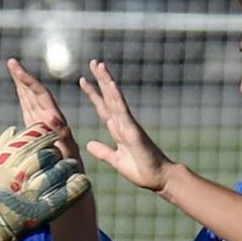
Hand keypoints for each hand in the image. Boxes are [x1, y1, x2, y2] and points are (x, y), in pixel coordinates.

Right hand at [7, 59, 80, 161]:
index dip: (29, 82)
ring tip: (13, 70)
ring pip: (32, 100)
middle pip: (36, 94)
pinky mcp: (41, 132)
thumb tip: (53, 118)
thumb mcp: (69, 152)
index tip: (17, 69)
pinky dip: (25, 98)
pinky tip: (21, 91)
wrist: (76, 183)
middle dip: (23, 78)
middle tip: (11, 61)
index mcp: (56, 121)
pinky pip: (32, 110)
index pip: (41, 96)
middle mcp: (50, 120)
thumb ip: (62, 135)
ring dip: (23, 85)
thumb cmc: (72, 171)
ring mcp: (45, 125)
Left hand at [80, 60, 173, 192]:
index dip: (94, 94)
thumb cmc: (141, 170)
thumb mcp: (116, 160)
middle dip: (100, 80)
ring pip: (115, 99)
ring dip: (108, 82)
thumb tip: (89, 144)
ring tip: (100, 66)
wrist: (158, 178)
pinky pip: (123, 111)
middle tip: (93, 61)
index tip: (83, 80)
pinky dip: (117, 97)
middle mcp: (123, 123)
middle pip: (109, 98)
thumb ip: (103, 152)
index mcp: (117, 130)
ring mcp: (128, 125)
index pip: (103, 108)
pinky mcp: (134, 130)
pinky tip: (111, 84)